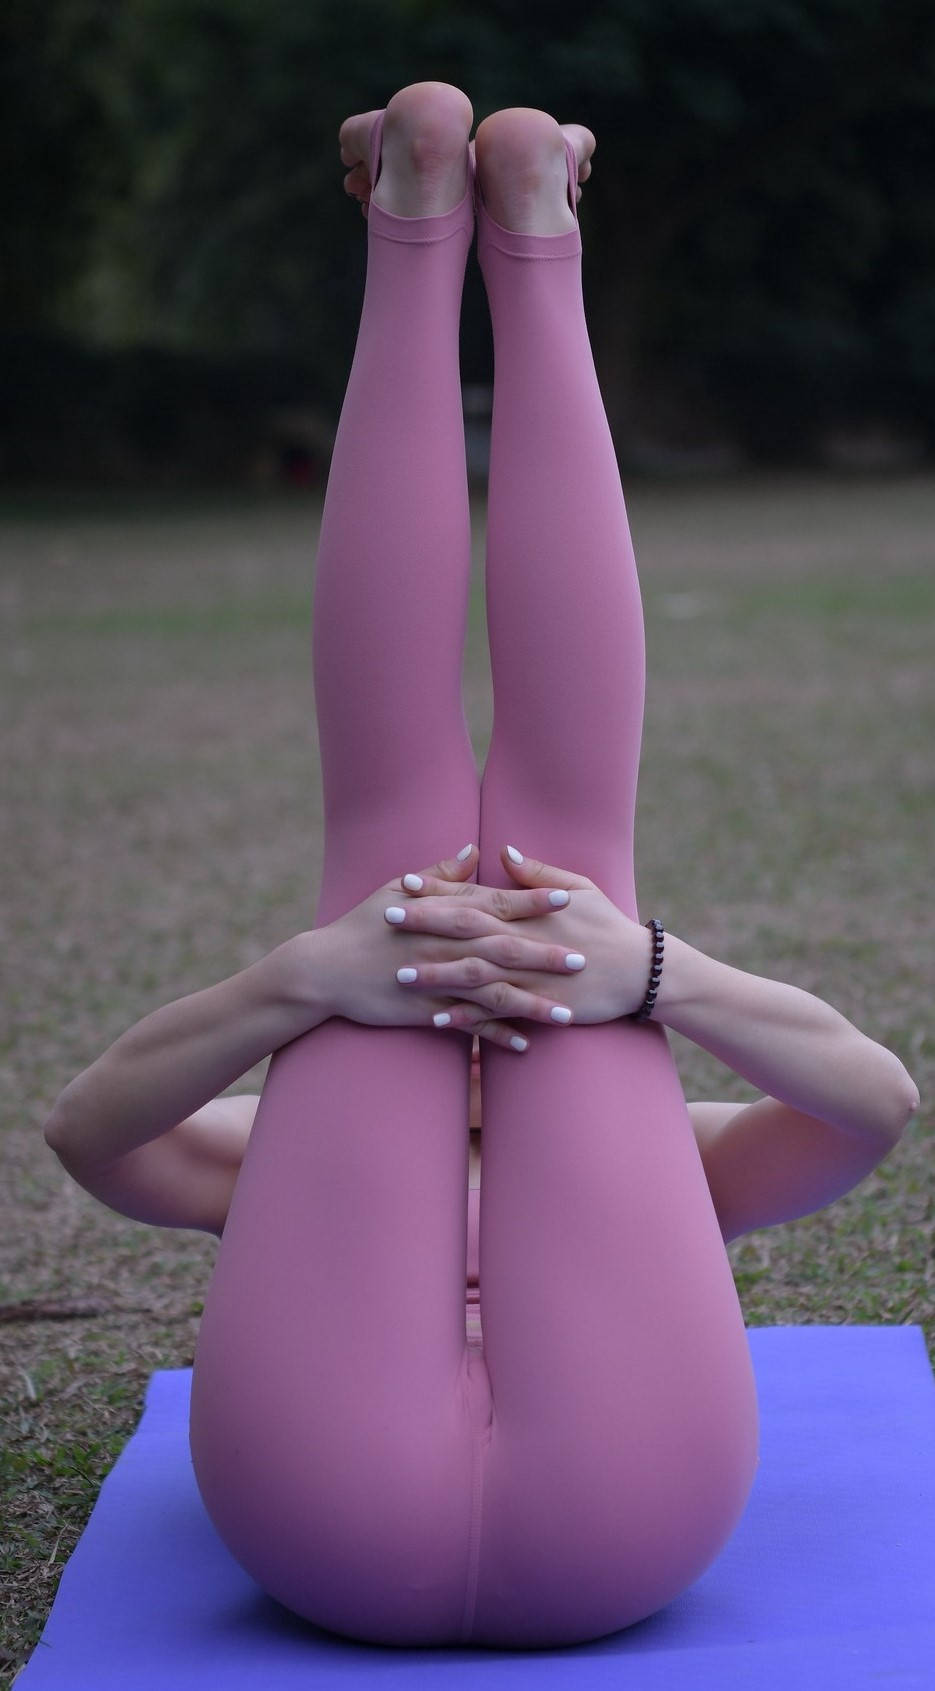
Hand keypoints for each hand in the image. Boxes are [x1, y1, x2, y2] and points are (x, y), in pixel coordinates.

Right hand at [312, 846, 582, 1050]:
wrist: (324, 970)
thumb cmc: (361, 925)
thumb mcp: (397, 888)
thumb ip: (441, 873)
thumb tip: (474, 849)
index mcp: (442, 913)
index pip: (496, 903)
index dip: (533, 902)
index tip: (568, 900)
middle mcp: (445, 946)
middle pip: (505, 948)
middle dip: (545, 954)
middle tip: (583, 959)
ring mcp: (437, 981)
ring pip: (493, 992)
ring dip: (532, 1003)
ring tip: (568, 1014)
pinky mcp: (427, 1012)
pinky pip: (469, 1026)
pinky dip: (496, 1036)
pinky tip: (525, 1045)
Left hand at [396, 845, 654, 1024]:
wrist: (641, 971)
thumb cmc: (609, 925)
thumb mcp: (580, 888)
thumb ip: (537, 873)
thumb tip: (503, 852)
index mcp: (528, 911)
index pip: (475, 896)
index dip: (438, 890)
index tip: (403, 883)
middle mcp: (524, 940)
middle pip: (465, 930)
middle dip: (424, 925)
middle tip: (385, 918)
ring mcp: (530, 974)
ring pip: (474, 974)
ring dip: (436, 974)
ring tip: (399, 975)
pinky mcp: (538, 1005)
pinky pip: (496, 1014)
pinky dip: (467, 1017)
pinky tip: (438, 1019)